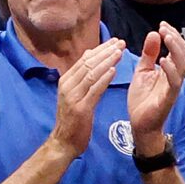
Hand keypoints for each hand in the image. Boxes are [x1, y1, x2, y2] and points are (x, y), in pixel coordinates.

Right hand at [50, 39, 126, 156]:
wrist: (63, 142)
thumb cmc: (72, 119)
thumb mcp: (74, 94)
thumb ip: (82, 77)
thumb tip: (90, 55)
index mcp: (66, 80)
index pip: (84, 59)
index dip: (100, 49)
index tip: (115, 41)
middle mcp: (67, 86)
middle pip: (88, 63)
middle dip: (106, 52)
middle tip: (120, 43)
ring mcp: (72, 97)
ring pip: (91, 74)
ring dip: (107, 62)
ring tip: (120, 53)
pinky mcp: (80, 109)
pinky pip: (94, 90)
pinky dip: (104, 79)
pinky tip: (114, 71)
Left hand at [126, 23, 184, 143]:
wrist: (140, 124)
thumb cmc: (142, 99)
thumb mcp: (142, 71)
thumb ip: (149, 54)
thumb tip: (154, 33)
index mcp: (169, 70)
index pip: (177, 49)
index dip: (172, 36)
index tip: (162, 25)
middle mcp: (174, 77)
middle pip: (183, 54)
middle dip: (175, 39)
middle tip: (164, 29)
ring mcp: (173, 87)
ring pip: (182, 66)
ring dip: (175, 50)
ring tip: (167, 37)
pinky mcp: (168, 98)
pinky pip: (174, 82)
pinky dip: (170, 70)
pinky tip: (163, 60)